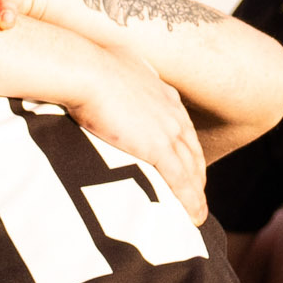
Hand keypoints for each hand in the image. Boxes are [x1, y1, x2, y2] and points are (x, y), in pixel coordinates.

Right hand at [66, 53, 207, 224]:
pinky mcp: (158, 148)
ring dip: (197, 193)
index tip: (185, 161)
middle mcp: (172, 111)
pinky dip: (190, 201)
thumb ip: (119, 75)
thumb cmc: (86, 66)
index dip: (185, 146)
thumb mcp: (111, 65)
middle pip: (192, 149)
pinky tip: (194, 217)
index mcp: (161, 92)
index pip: (180, 125)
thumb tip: (108, 74)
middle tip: (196, 192)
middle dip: (197, 172)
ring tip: (197, 213)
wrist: (85, 71)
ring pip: (191, 168)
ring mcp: (167, 130)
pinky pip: (180, 180)